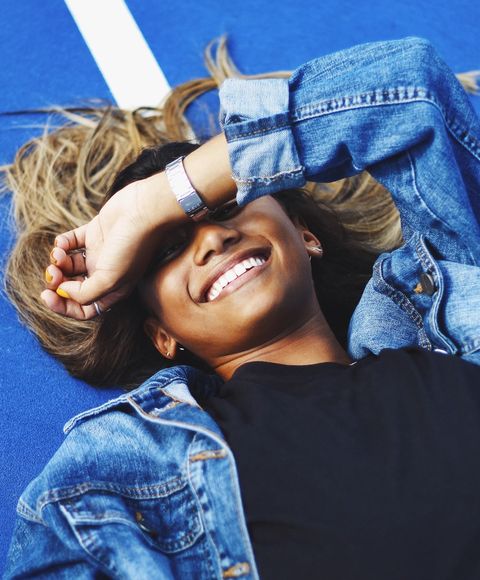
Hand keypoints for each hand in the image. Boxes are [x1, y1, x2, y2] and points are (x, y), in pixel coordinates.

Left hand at [42, 172, 185, 318]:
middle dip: (58, 282)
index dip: (64, 306)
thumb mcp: (109, 280)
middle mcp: (106, 274)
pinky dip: (62, 243)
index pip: (85, 308)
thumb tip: (63, 292)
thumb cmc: (132, 247)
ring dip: (57, 261)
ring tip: (58, 254)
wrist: (143, 211)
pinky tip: (62, 242)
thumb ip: (84, 294)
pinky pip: (71, 242)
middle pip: (73, 287)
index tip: (49, 296)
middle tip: (52, 272)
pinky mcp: (95, 233)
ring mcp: (100, 253)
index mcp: (113, 289)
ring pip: (69, 264)